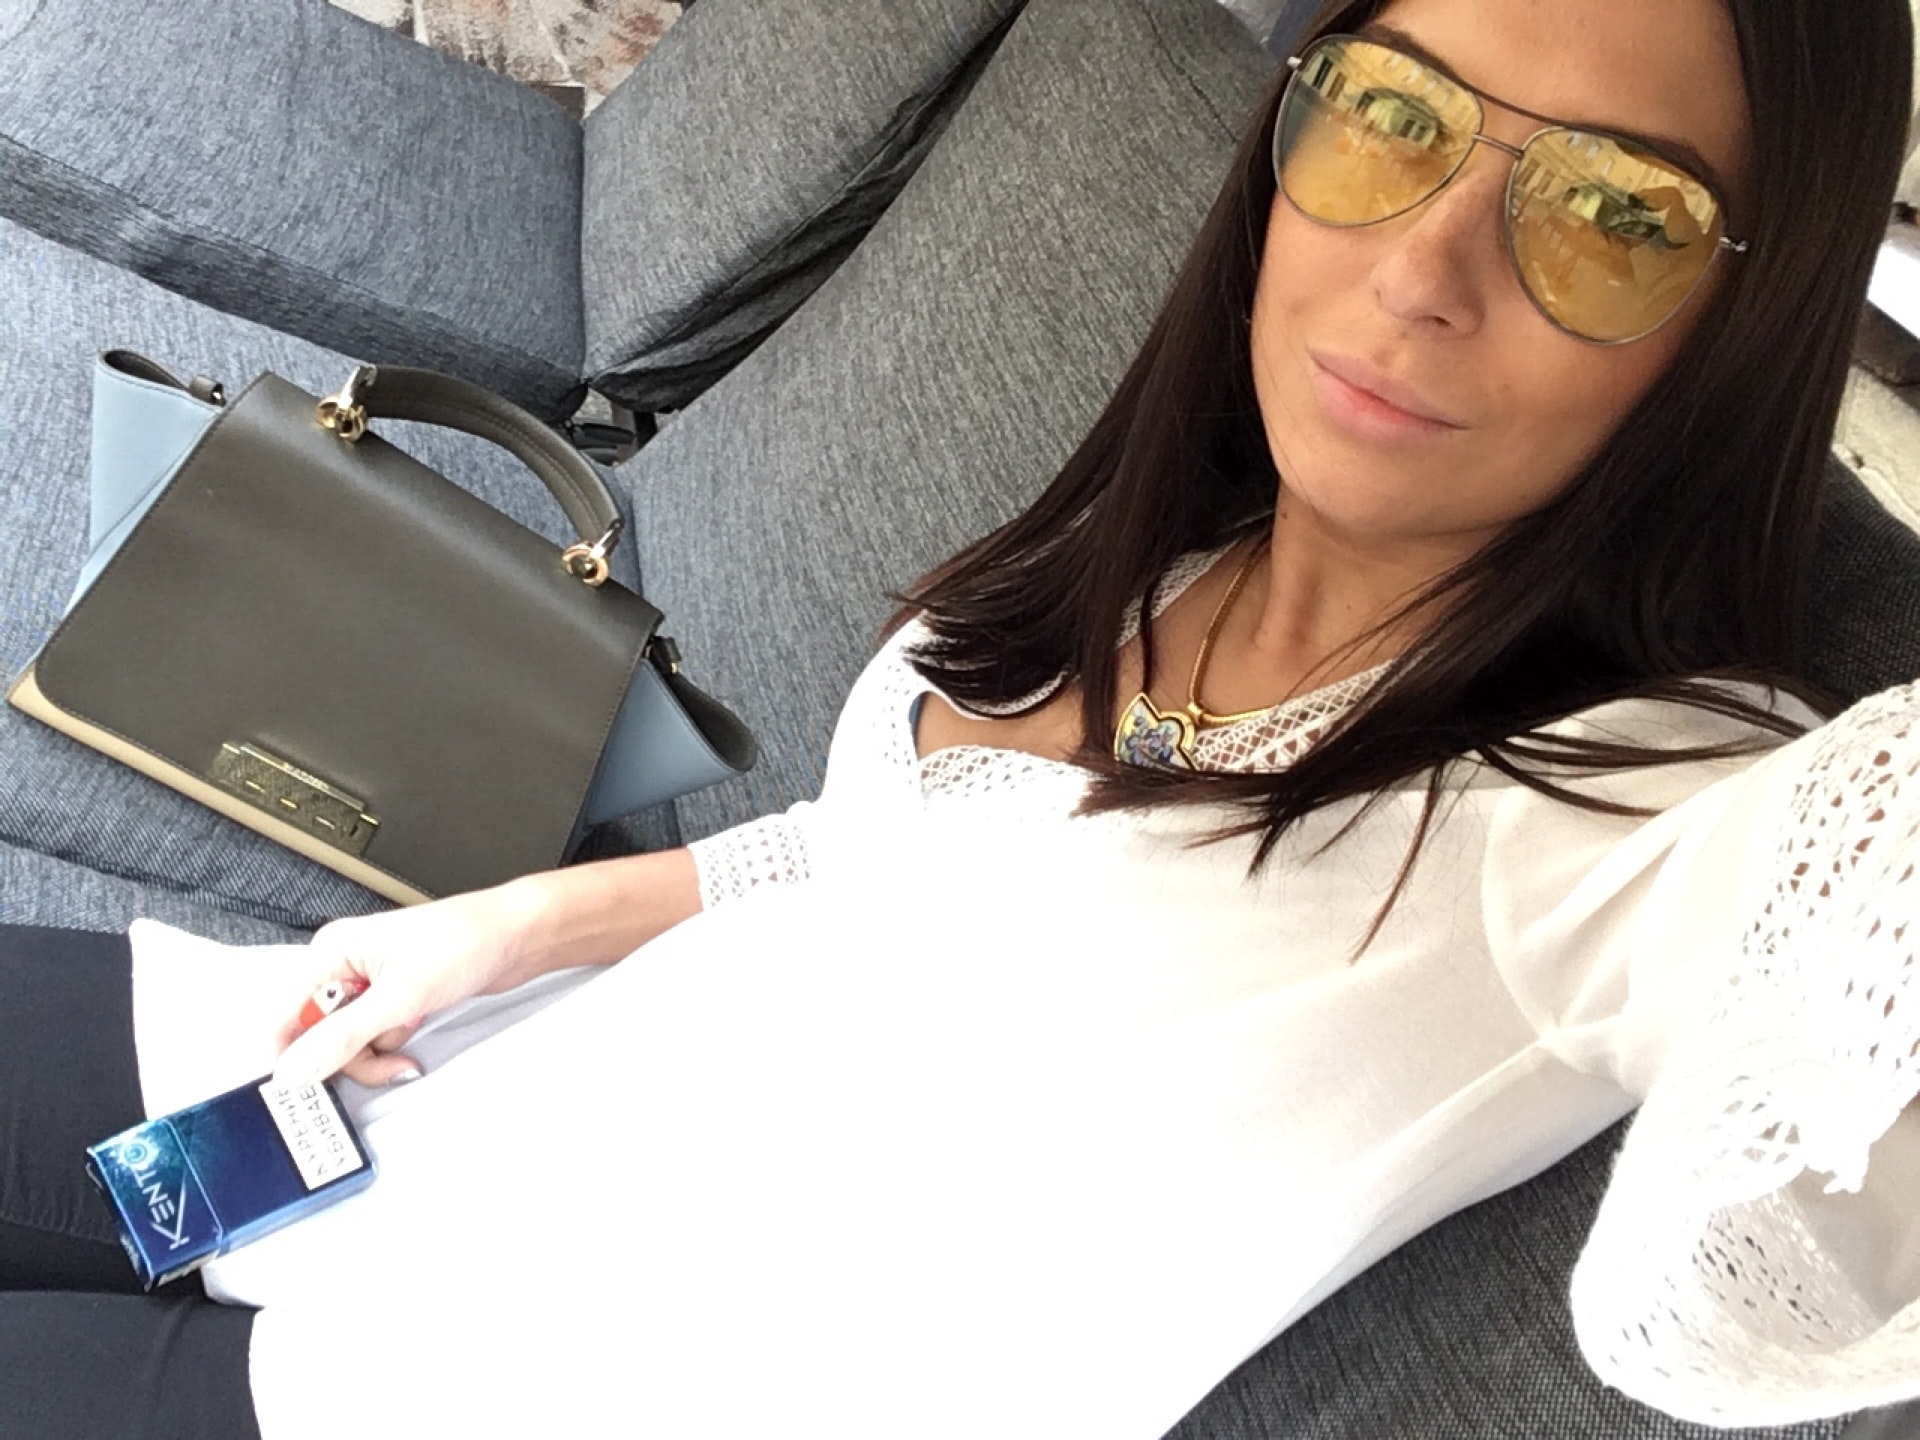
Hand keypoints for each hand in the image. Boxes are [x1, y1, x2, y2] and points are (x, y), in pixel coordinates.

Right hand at [272, 883, 543, 1088]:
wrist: (519, 936)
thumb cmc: (465, 941)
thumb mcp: (399, 996)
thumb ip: (343, 1037)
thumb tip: (294, 1069)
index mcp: (331, 953)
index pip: (287, 1016)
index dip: (292, 1055)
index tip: (304, 1089)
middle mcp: (345, 967)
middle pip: (318, 1035)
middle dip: (351, 1055)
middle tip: (387, 1058)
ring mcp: (371, 985)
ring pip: (349, 1042)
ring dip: (377, 1052)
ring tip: (409, 1036)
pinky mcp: (395, 998)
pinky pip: (376, 1036)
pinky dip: (393, 1043)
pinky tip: (416, 1029)